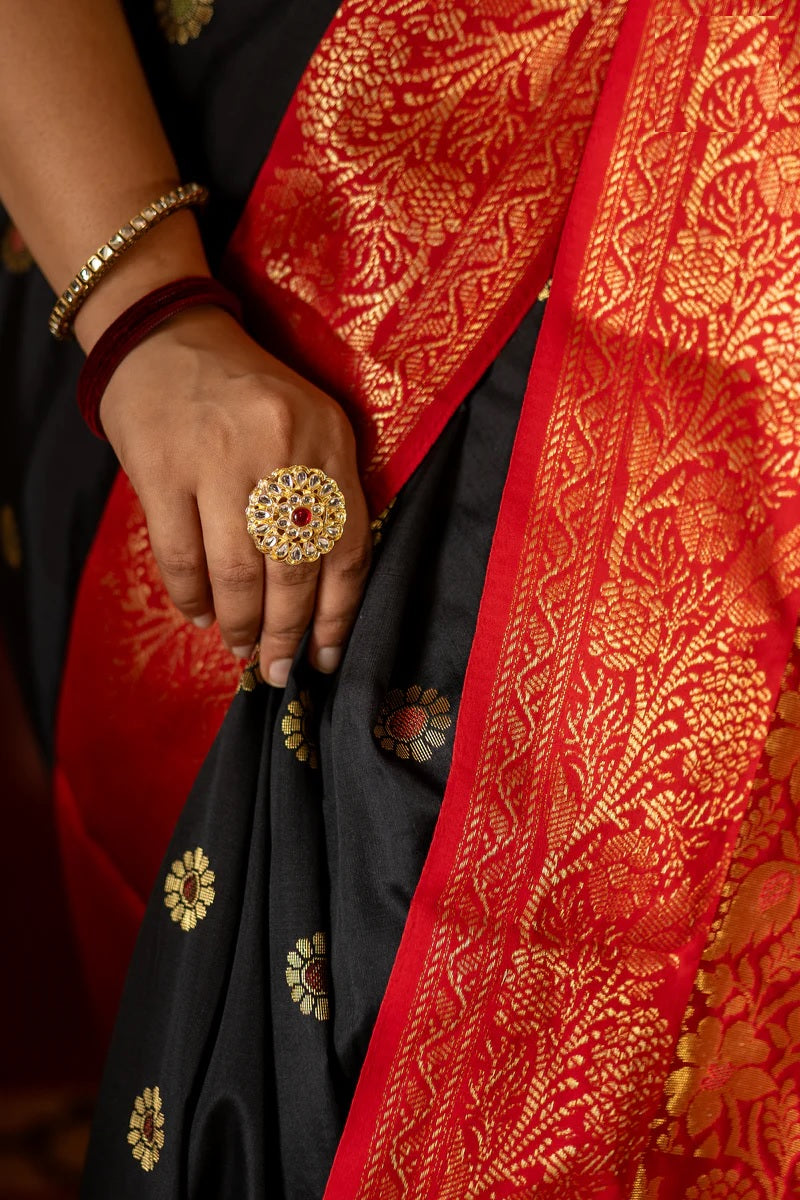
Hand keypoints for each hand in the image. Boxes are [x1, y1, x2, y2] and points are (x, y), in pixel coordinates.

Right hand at [99, 305, 371, 685]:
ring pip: (238, 573)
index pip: (349, 547)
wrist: (166, 334)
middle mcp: (281, 450)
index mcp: (328, 442)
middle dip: (287, 635)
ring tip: (240, 649)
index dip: (339, 615)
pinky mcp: (161, 468)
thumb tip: (322, 599)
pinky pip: (180, 556)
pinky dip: (192, 597)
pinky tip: (201, 614)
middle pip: (294, 571)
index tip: (327, 656)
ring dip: (240, 625)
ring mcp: (218, 459)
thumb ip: (326, 494)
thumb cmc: (247, 395)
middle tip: (277, 669)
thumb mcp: (309, 425)